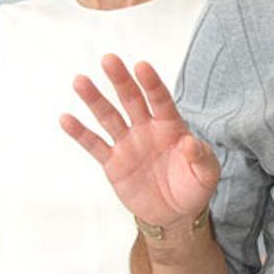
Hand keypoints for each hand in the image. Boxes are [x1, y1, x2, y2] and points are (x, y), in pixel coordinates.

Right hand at [60, 54, 218, 231]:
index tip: (141, 66)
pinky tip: (66, 118)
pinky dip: (80, 133)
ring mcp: (128, 144)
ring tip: (80, 81)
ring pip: (108, 117)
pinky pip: (94, 145)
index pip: (160, 99)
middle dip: (120, 80)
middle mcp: (147, 129)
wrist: (175, 213)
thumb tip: (190, 142)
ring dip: (94, 99)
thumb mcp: (206, 173)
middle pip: (131, 100)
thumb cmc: (194, 187)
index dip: (151, 83)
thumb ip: (200, 157)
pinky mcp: (113, 162)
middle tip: (109, 59)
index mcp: (172, 126)